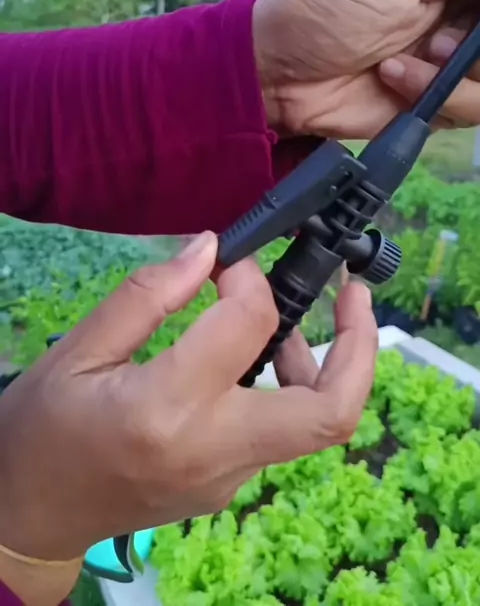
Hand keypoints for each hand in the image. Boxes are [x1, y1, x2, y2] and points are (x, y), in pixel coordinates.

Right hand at [0, 232, 376, 562]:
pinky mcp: (227, 487)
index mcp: (167, 409)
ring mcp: (227, 479)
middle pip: (329, 411)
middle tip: (353, 292)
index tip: (231, 258)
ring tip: (299, 317)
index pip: (248, 324)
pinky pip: (280, 433)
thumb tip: (210, 249)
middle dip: (359, 345)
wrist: (30, 515)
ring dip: (328, 366)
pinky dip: (288, 387)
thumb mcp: (80, 349)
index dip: (250, 276)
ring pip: (315, 425)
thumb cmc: (43, 428)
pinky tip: (255, 357)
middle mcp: (213, 452)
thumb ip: (149, 294)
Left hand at [253, 0, 479, 137]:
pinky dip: (440, 94)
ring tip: (421, 53)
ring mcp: (459, 52)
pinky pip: (478, 104)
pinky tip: (395, 76)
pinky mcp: (445, 96)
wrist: (280, 73)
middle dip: (479, 36)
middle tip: (448, 35)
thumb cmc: (327, 0)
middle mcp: (468, 1)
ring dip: (466, 65)